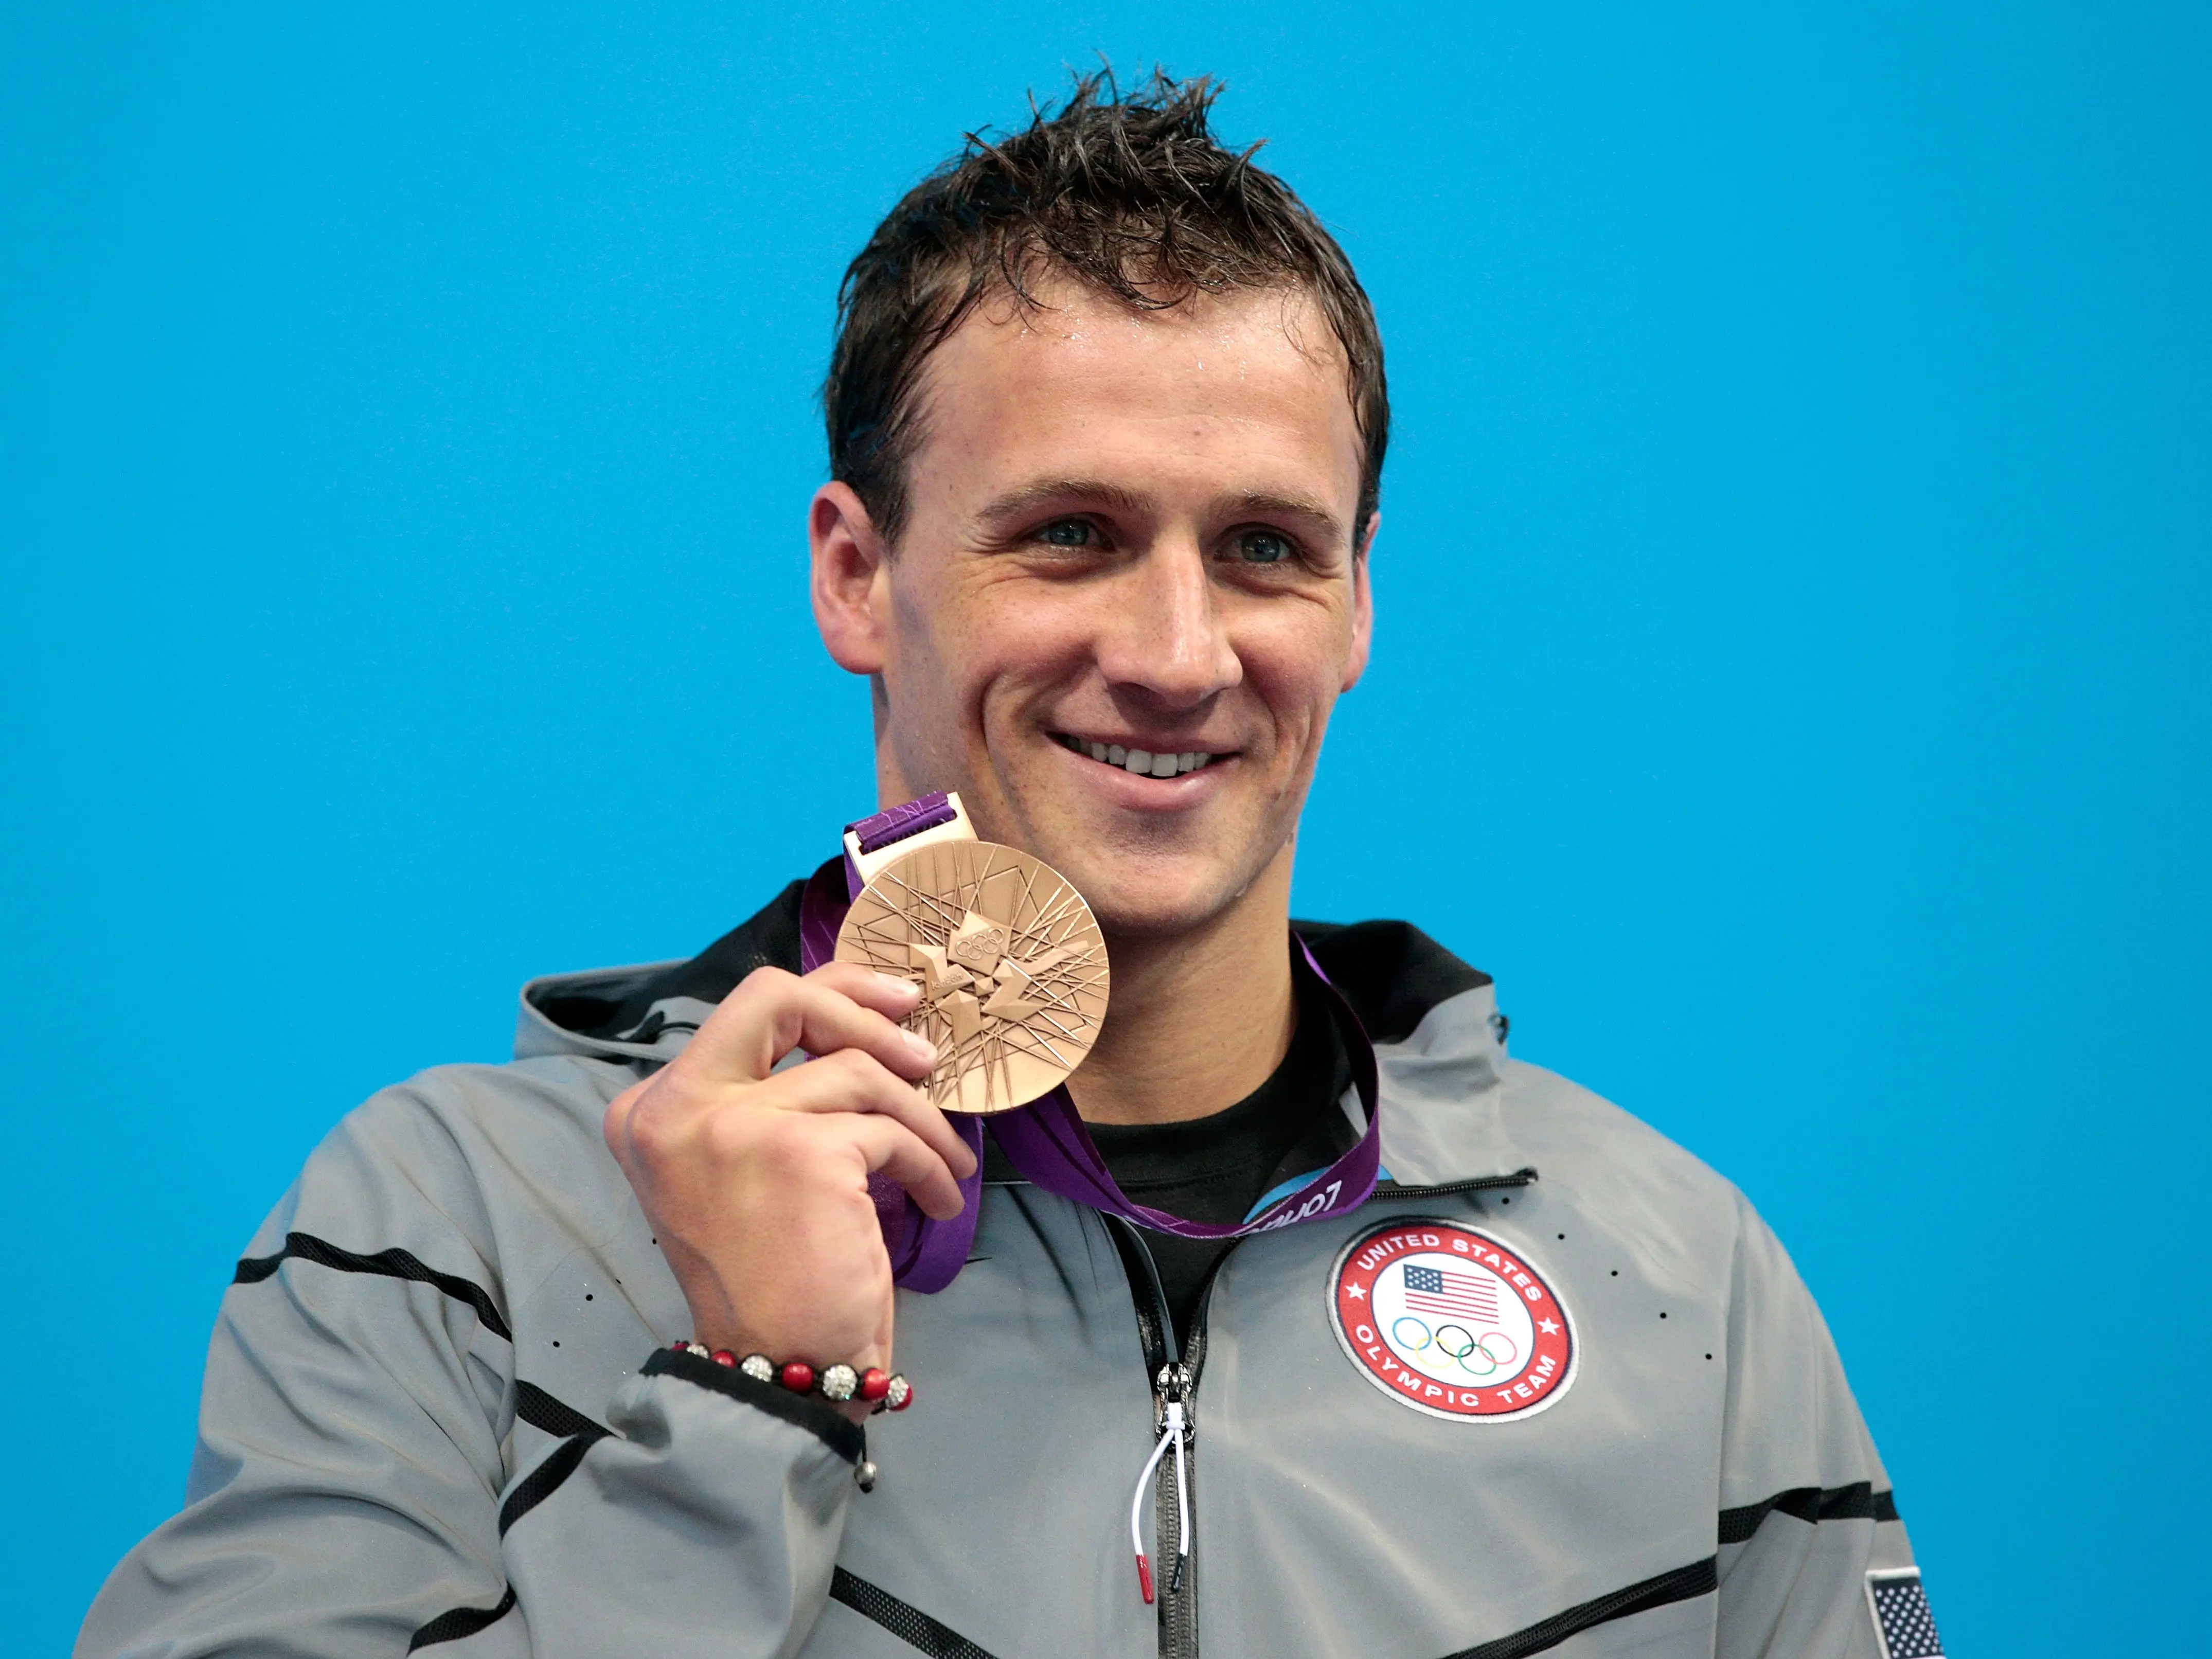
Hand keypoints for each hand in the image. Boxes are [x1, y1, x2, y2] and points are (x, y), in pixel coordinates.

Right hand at [602, 962, 971, 1396]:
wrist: (776, 1371)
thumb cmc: (769, 1280)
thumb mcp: (744, 1171)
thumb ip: (767, 1100)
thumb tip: (859, 1028)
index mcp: (653, 1110)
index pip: (745, 1010)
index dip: (828, 995)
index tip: (889, 1007)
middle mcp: (676, 1107)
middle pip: (777, 997)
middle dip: (860, 1006)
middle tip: (923, 1049)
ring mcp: (735, 1125)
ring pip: (857, 1072)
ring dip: (920, 1119)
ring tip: (947, 1164)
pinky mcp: (801, 1153)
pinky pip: (890, 1131)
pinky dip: (929, 1164)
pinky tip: (938, 1199)